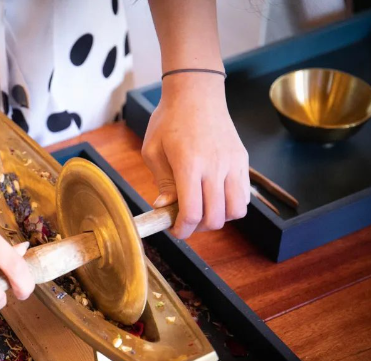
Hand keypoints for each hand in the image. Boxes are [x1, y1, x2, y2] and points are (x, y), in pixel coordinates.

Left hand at [141, 73, 249, 238]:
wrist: (196, 93)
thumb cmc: (169, 120)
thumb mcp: (153, 151)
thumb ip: (162, 182)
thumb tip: (165, 207)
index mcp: (189, 165)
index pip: (192, 213)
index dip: (182, 230)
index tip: (175, 230)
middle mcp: (215, 166)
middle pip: (215, 218)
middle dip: (198, 228)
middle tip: (186, 220)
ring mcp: (233, 164)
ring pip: (236, 211)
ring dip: (219, 218)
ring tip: (203, 209)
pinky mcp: (242, 161)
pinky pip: (245, 196)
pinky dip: (232, 205)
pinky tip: (215, 197)